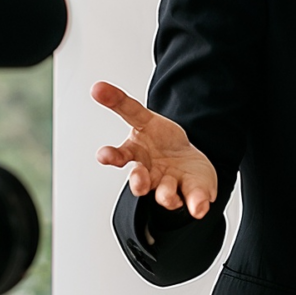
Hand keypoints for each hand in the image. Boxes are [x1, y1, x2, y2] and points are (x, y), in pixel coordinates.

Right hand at [92, 80, 218, 217]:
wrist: (184, 162)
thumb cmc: (160, 142)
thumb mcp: (142, 117)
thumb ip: (123, 104)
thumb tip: (96, 87)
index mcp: (136, 154)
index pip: (121, 153)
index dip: (110, 156)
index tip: (103, 156)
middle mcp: (150, 172)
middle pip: (139, 180)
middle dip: (138, 182)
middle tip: (139, 180)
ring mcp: (169, 183)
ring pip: (164, 194)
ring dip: (166, 194)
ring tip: (169, 195)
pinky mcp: (188, 191)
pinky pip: (191, 199)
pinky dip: (195, 203)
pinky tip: (199, 207)